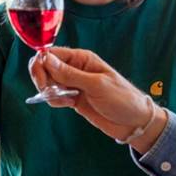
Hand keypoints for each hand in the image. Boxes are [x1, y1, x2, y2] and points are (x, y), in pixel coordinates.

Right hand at [30, 47, 160, 145]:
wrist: (133, 122)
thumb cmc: (122, 99)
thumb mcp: (96, 85)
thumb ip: (70, 74)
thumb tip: (45, 59)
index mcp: (82, 59)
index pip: (51, 53)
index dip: (41, 64)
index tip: (42, 80)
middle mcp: (75, 69)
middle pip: (45, 67)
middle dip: (42, 79)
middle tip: (49, 92)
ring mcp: (74, 84)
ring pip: (48, 82)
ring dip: (49, 92)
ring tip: (64, 100)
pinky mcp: (73, 98)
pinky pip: (54, 96)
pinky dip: (54, 100)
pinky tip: (67, 104)